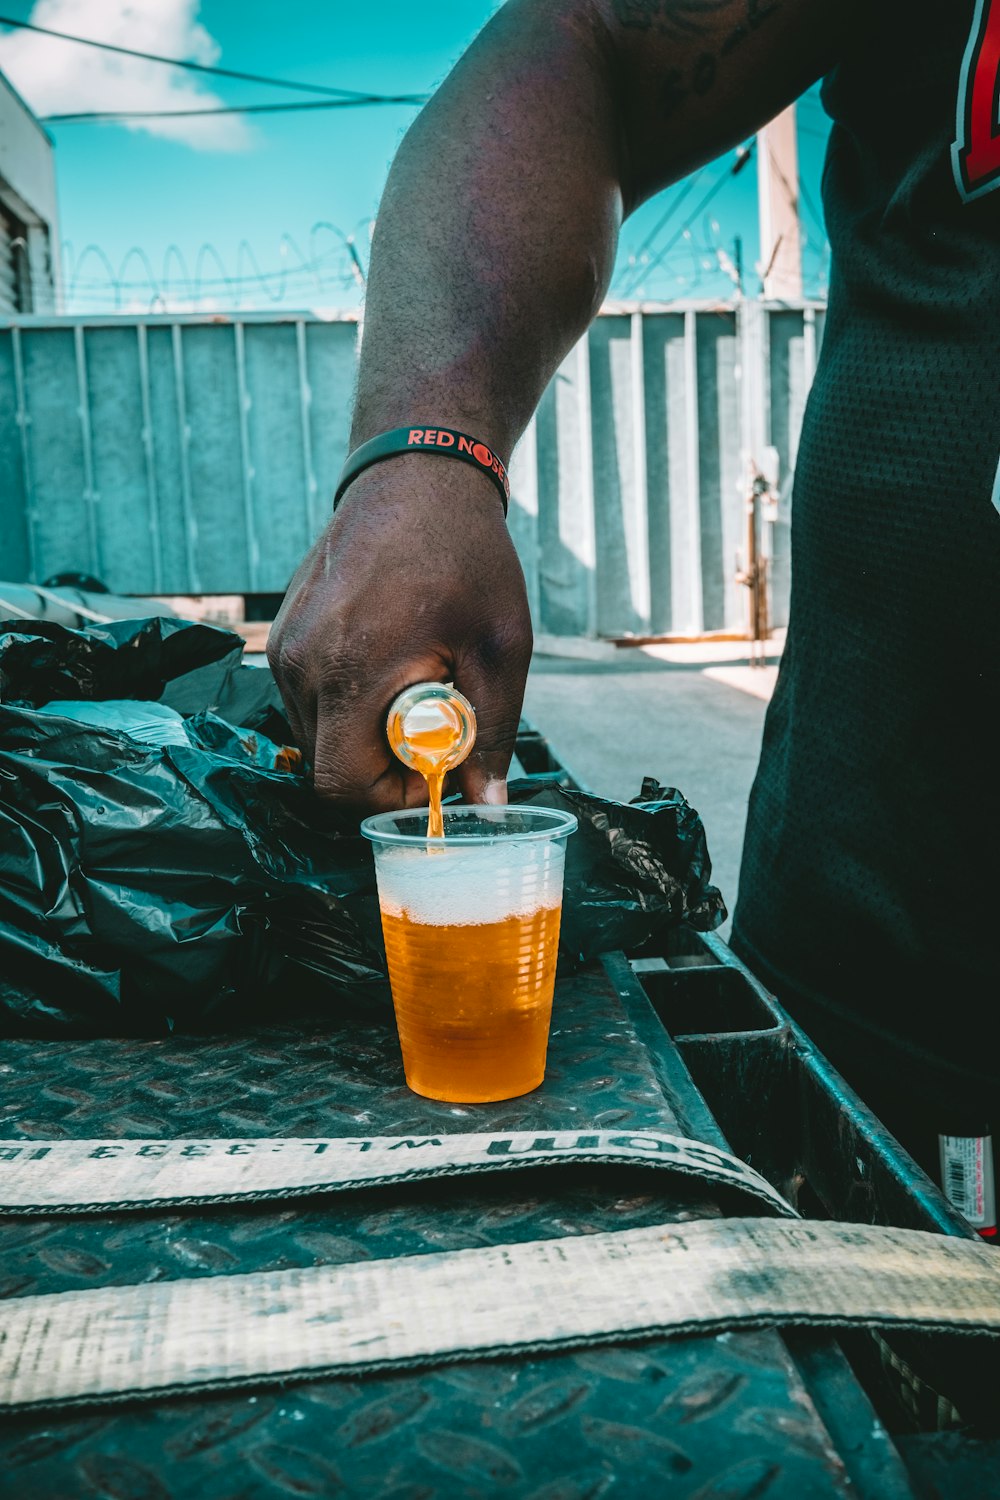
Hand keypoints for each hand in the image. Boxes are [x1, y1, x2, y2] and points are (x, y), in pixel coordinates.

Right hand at [267, 456, 531, 811]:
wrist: (415, 475)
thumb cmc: (465, 556)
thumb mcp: (500, 648)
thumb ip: (493, 732)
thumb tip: (488, 806)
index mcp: (351, 670)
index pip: (341, 787)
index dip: (391, 799)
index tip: (434, 772)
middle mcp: (299, 665)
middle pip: (324, 771)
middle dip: (380, 773)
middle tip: (432, 735)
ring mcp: (281, 650)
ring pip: (312, 741)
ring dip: (361, 740)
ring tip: (411, 695)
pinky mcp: (279, 638)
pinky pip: (306, 705)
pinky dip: (344, 709)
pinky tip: (386, 670)